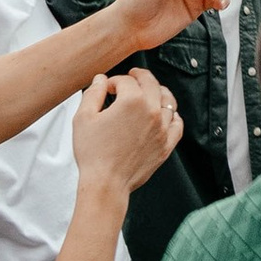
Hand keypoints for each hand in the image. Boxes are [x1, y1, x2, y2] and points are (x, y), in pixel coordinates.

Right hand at [72, 70, 182, 198]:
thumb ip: (93, 93)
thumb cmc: (93, 153)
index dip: (114, 82)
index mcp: (133, 101)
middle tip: (132, 77)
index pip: (126, 81)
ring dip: (158, 92)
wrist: (106, 184)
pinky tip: (164, 115)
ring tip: (150, 92)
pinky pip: (177, 124)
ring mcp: (162, 128)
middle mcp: (152, 111)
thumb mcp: (83, 118)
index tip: (106, 88)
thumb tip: (100, 79)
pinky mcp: (166, 145)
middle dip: (139, 77)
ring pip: (168, 100)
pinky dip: (172, 115)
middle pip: (151, 83)